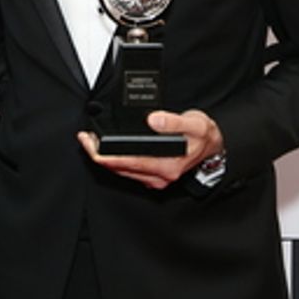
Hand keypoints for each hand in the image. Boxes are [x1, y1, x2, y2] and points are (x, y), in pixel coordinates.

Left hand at [77, 109, 223, 189]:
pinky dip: (116, 161)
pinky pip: (129, 171)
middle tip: (84, 138)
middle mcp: (159, 176)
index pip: (125, 162)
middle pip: (119, 169)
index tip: (89, 141)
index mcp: (166, 166)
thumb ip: (173, 122)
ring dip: (105, 158)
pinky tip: (108, 150)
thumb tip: (153, 120)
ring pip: (122, 172)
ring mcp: (156, 178)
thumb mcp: (194, 124)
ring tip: (91, 142)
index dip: (102, 153)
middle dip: (98, 155)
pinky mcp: (154, 175)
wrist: (214, 146)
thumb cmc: (204, 136)